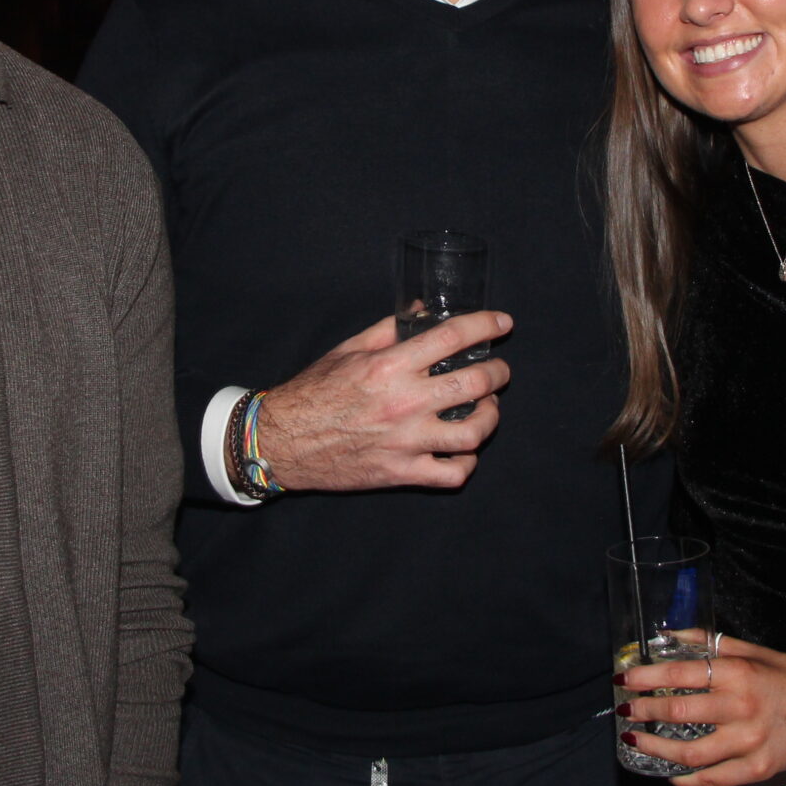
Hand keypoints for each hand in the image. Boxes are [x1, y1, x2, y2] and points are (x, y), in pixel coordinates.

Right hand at [255, 311, 511, 491]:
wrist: (282, 441)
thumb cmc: (314, 392)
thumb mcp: (348, 350)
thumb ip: (389, 329)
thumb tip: (422, 311)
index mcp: (389, 367)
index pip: (452, 338)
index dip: (485, 325)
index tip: (502, 323)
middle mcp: (403, 403)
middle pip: (474, 384)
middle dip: (498, 373)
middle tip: (499, 370)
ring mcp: (405, 442)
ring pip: (473, 433)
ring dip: (490, 418)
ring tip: (487, 409)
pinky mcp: (401, 473)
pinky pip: (451, 475)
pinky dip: (466, 464)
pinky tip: (463, 452)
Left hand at [620, 635, 785, 785]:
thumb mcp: (753, 651)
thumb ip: (711, 644)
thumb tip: (670, 635)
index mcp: (739, 674)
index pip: (679, 675)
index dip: (646, 678)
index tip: (625, 680)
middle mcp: (742, 708)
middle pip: (679, 713)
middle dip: (645, 711)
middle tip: (626, 710)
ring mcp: (750, 743)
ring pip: (690, 753)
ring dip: (656, 748)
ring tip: (637, 741)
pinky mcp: (757, 769)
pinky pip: (713, 778)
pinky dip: (687, 779)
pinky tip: (670, 774)